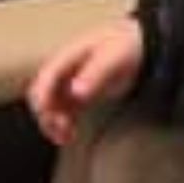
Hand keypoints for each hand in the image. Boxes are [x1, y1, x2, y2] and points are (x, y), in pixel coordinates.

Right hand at [27, 17, 143, 145]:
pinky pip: (62, 111)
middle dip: (46, 113)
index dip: (42, 96)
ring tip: (65, 137)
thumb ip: (94, 74)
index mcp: (70, 55)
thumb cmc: (126, 46)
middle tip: (61, 128)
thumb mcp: (113, 57)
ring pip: (50, 105)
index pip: (47, 76)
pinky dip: (62, 124)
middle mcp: (65, 68)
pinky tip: (70, 135)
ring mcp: (70, 81)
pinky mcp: (78, 93)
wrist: (141, 45)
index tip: (48, 115)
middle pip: (42, 93)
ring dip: (52, 122)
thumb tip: (75, 92)